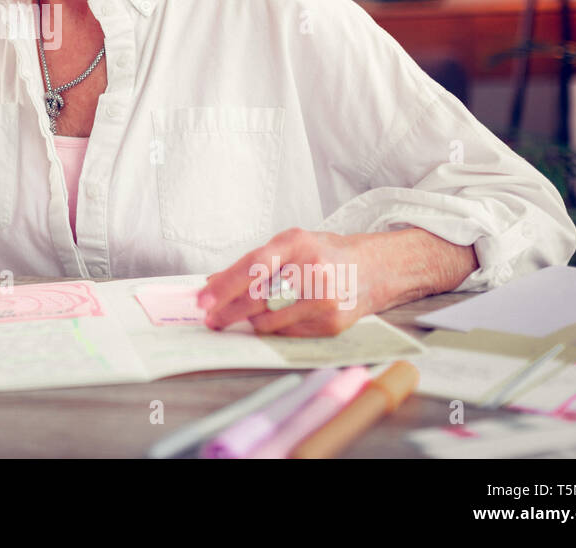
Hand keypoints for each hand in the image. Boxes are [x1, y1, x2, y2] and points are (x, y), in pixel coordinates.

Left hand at [195, 228, 379, 336]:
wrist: (374, 268)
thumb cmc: (323, 254)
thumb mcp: (289, 245)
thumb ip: (253, 262)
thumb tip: (214, 283)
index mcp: (297, 244)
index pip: (253, 266)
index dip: (223, 286)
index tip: (201, 300)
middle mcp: (312, 270)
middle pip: (258, 298)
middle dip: (227, 312)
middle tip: (211, 319)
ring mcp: (324, 298)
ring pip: (269, 320)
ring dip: (249, 321)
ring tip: (244, 316)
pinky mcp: (332, 323)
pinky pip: (287, 333)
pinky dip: (273, 328)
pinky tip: (274, 319)